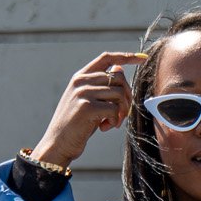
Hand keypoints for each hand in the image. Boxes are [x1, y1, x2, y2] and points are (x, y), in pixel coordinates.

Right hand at [33, 50, 144, 167]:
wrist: (57, 144)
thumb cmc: (75, 124)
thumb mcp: (88, 101)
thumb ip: (101, 85)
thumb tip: (120, 68)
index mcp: (80, 77)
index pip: (106, 58)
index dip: (126, 57)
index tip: (142, 58)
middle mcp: (81, 81)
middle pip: (119, 78)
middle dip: (127, 97)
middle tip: (122, 114)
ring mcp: (83, 93)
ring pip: (119, 93)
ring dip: (122, 111)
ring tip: (112, 123)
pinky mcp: (87, 108)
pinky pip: (114, 109)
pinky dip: (114, 121)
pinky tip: (104, 128)